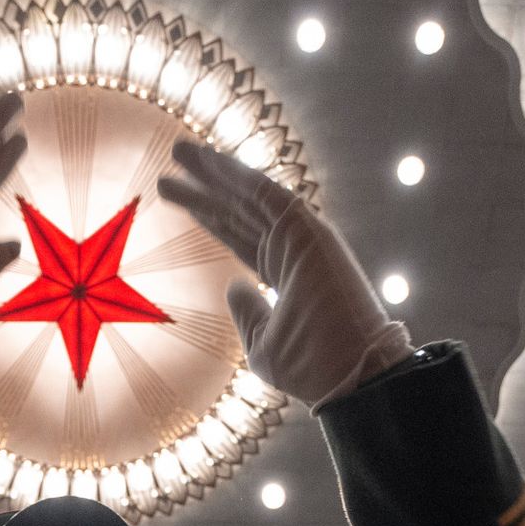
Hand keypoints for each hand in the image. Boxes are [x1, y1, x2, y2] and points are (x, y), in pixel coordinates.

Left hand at [157, 141, 413, 412]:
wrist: (351, 376)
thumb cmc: (312, 368)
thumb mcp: (262, 344)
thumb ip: (247, 312)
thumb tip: (232, 286)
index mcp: (284, 273)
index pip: (238, 233)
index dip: (206, 213)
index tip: (174, 193)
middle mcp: (293, 249)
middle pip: (239, 208)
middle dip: (205, 184)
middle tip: (174, 154)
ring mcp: (303, 237)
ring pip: (250, 195)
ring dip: (215, 170)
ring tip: (179, 149)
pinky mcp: (309, 231)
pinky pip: (267, 194)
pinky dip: (237, 176)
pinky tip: (208, 161)